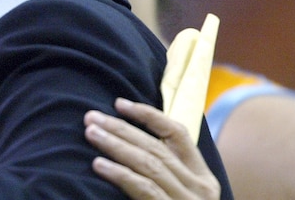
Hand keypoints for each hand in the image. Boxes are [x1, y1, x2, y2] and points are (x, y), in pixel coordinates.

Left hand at [84, 98, 220, 199]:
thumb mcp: (177, 196)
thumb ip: (163, 173)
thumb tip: (128, 140)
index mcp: (204, 179)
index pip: (178, 134)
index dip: (148, 115)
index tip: (119, 103)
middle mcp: (201, 190)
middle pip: (156, 147)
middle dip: (121, 128)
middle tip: (91, 116)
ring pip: (149, 164)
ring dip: (116, 145)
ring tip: (91, 133)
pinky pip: (144, 190)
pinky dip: (120, 174)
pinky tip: (99, 164)